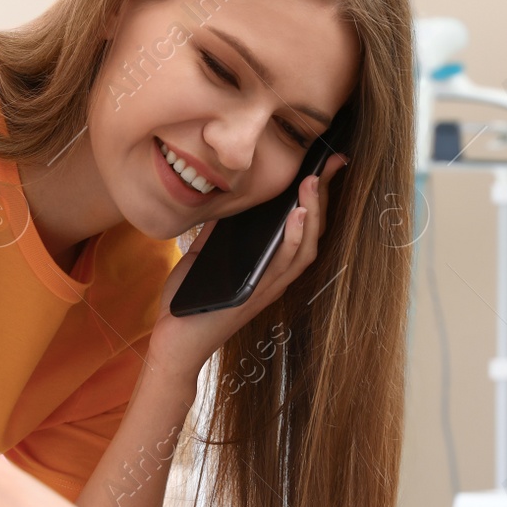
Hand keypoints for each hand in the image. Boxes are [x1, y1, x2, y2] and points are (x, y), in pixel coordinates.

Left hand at [148, 155, 347, 375]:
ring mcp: (269, 288)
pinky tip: (297, 215)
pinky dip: (294, 239)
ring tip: (315, 182)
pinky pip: (283, 265)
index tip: (327, 164)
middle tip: (332, 163)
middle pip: (313, 233)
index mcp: (267, 266)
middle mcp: (275, 277)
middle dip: (324, 197)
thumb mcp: (204, 256)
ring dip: (313, 213)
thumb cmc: (190, 303)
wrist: (174, 342)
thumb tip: (225, 197)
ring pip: (305, 248)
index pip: (301, 226)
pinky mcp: (257, 296)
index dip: (317, 196)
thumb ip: (217, 231)